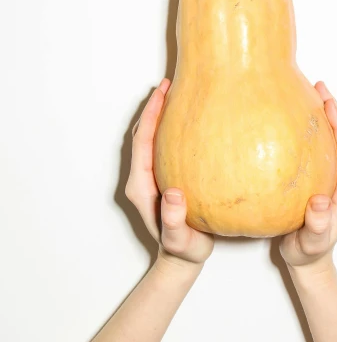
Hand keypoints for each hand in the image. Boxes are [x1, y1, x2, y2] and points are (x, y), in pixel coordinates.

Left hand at [125, 78, 213, 268]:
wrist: (182, 258)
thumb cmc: (183, 250)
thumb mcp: (180, 240)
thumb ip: (174, 220)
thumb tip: (173, 194)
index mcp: (141, 186)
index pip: (143, 141)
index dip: (151, 115)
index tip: (162, 92)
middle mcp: (142, 177)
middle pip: (144, 133)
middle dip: (154, 107)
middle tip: (170, 83)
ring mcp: (152, 176)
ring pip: (152, 137)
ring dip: (161, 114)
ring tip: (177, 92)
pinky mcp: (164, 176)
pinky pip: (164, 145)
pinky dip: (171, 127)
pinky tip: (189, 118)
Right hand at [279, 81, 336, 269]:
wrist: (307, 263)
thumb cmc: (309, 252)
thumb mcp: (311, 243)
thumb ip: (317, 226)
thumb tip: (319, 202)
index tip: (326, 101)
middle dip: (333, 111)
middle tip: (317, 86)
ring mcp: (333, 179)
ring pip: (332, 141)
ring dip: (324, 118)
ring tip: (308, 95)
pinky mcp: (320, 180)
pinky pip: (319, 149)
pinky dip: (312, 131)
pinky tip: (295, 121)